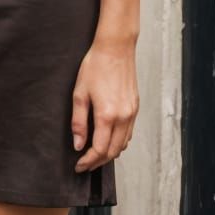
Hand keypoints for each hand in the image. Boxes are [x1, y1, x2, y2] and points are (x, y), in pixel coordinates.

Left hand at [71, 37, 138, 170]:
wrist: (116, 49)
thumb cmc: (95, 67)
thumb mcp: (79, 94)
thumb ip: (78, 122)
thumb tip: (78, 144)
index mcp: (107, 115)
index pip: (99, 149)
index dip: (88, 161)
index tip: (79, 165)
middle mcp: (123, 117)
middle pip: (113, 151)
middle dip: (98, 162)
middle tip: (85, 165)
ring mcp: (132, 113)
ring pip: (123, 144)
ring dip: (109, 153)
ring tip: (95, 155)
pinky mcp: (135, 107)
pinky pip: (129, 133)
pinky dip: (119, 142)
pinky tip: (108, 140)